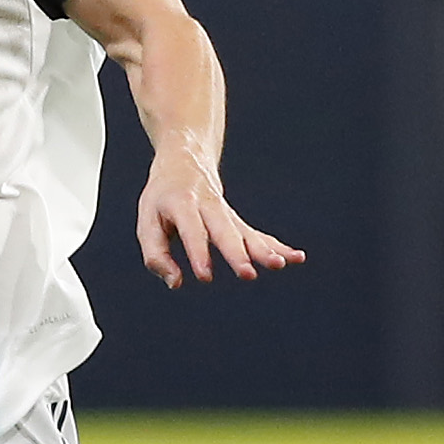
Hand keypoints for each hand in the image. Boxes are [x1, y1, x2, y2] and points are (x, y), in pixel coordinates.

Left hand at [137, 164, 303, 289]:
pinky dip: (276, 246)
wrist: (186, 160)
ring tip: (280, 265)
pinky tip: (297, 257)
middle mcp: (208, 205)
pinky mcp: (236, 221)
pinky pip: (257, 235)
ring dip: (264, 249)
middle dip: (237, 254)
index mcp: (182, 203)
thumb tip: (176, 283)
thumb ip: (156, 255)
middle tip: (248, 274)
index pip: (192, 230)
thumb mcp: (147, 221)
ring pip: (246, 232)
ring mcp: (226, 212)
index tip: (205, 277)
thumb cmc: (162, 198)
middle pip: (225, 231)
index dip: (198, 253)